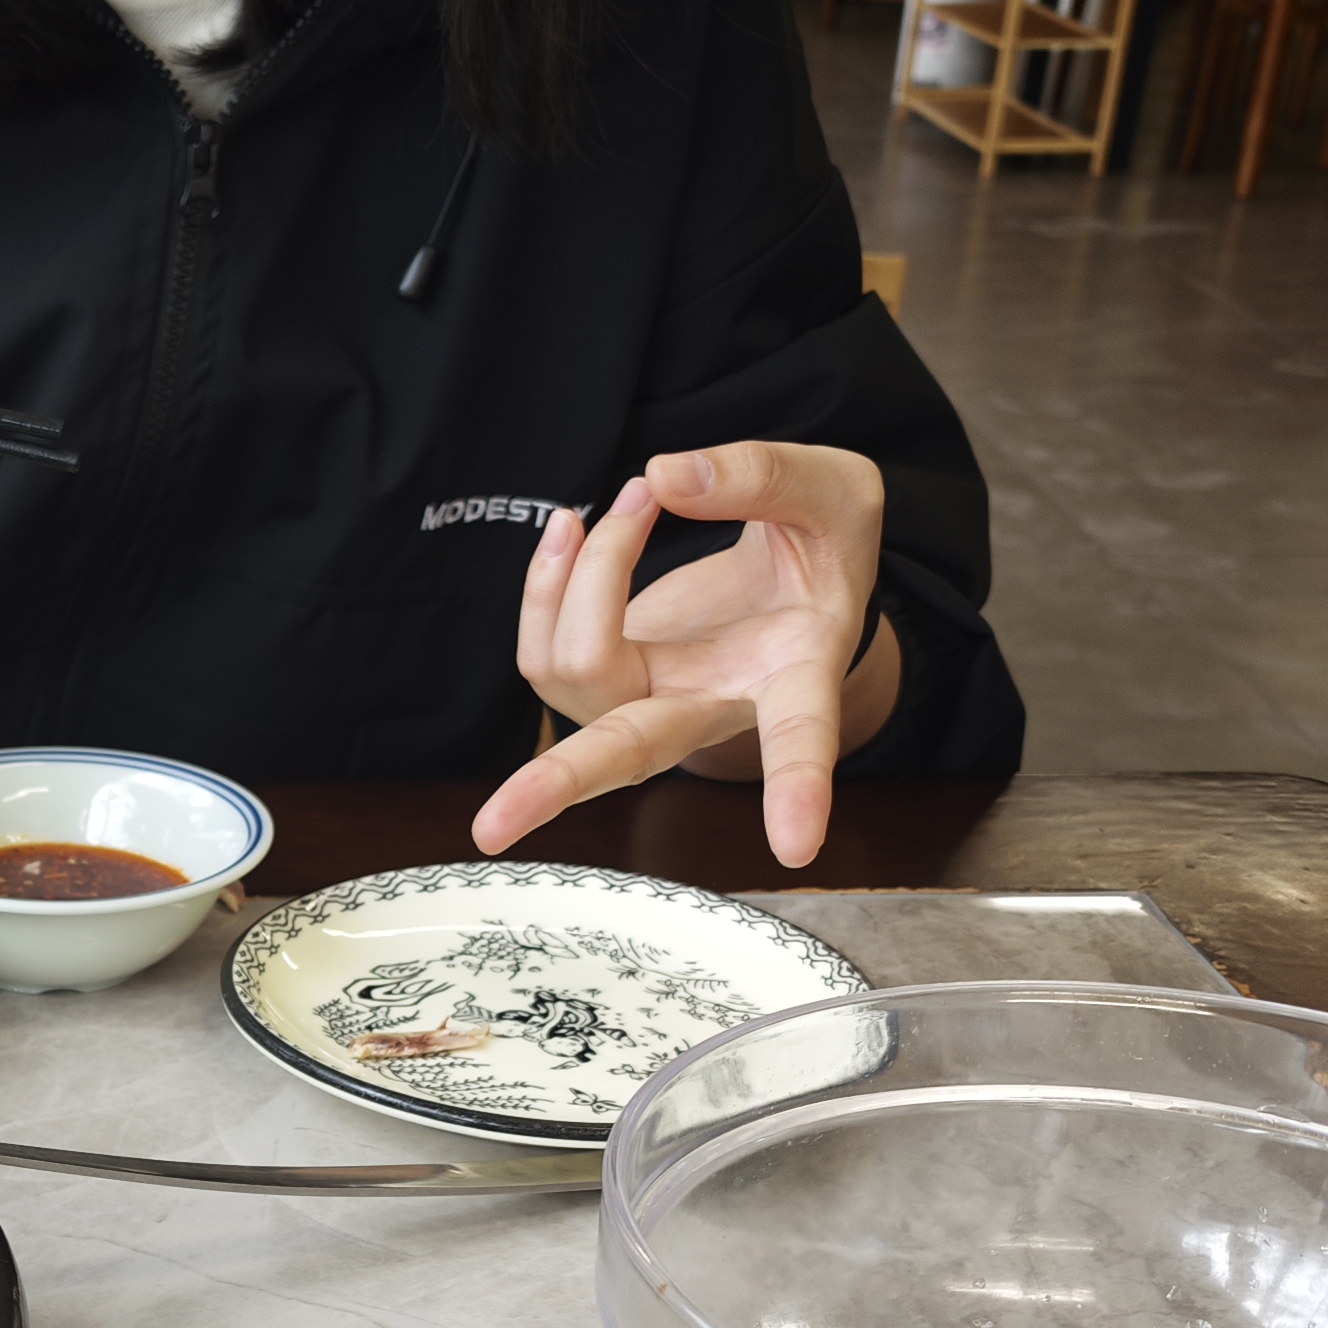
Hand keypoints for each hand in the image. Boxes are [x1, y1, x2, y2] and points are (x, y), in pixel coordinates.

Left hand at [473, 440, 894, 870]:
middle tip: (490, 829)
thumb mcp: (836, 491)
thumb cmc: (824, 541)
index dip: (797, 788)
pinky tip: (573, 528)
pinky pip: (543, 647)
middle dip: (557, 784)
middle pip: (628, 751)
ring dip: (582, 574)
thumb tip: (666, 478)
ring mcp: (647, 700)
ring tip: (634, 496)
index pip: (798, 736)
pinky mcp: (602, 681)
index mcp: (792, 675)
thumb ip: (768, 477)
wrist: (798, 561)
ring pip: (569, 668)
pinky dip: (547, 580)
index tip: (796, 850)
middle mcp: (710, 705)